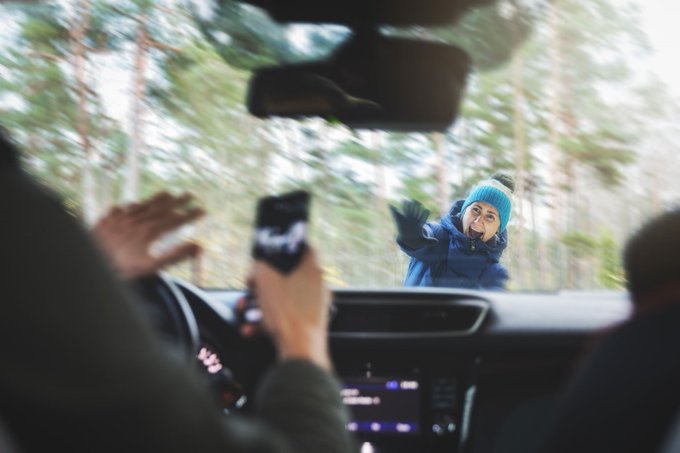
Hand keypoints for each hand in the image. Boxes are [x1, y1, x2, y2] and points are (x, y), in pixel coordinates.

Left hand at [92, 192, 204, 278]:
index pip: (175, 220)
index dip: (190, 215)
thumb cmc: (120, 270)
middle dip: (178, 202)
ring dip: (156, 199)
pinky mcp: (104, 224)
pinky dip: (127, 207)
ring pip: (141, 206)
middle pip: (161, 208)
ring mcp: (119, 221)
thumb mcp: (151, 267)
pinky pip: (118, 211)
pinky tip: (128, 205)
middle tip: (191, 195)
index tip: (203, 210)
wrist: (89, 264)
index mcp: (149, 232)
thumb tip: (198, 245)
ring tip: (167, 193)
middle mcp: (135, 221)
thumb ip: (175, 255)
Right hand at [248, 248, 331, 370]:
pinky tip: (252, 329)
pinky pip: (285, 317)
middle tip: (253, 288)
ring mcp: (315, 306)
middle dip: (266, 283)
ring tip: (247, 313)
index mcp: (312, 270)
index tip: (275, 250)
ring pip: (284, 299)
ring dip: (263, 305)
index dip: (288, 246)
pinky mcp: (310, 324)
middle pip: (289, 276)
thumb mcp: (264, 281)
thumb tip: (255, 268)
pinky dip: (269, 322)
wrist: (300, 351)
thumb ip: (258, 268)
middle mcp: (318, 287)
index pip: (305, 247)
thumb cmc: (288, 315)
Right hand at [389, 199, 437, 248]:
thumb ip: (430, 241)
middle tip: (415, 201)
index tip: (426, 210)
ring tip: (405, 200)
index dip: (424, 214)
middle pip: (415, 212)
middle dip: (415, 207)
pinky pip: (397, 214)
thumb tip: (437, 242)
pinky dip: (393, 210)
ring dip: (406, 206)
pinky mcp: (400, 220)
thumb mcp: (423, 241)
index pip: (423, 218)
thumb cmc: (417, 238)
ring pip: (407, 211)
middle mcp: (413, 220)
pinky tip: (390, 205)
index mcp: (419, 224)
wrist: (409, 238)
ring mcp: (407, 219)